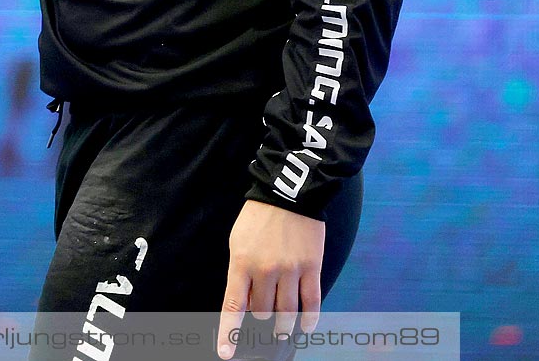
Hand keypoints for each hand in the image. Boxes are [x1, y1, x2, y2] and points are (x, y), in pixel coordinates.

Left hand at [218, 199, 324, 358]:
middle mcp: (266, 271)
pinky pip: (311, 303)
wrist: (288, 193)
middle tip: (262, 321)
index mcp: (241, 263)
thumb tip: (244, 302)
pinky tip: (305, 327)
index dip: (229, 334)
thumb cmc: (258, 218)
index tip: (226, 353)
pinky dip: (309, 320)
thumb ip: (240, 272)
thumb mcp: (238, 242)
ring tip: (281, 331)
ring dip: (283, 326)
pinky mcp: (312, 268)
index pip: (234, 307)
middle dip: (261, 320)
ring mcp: (291, 271)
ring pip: (286, 313)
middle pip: (262, 312)